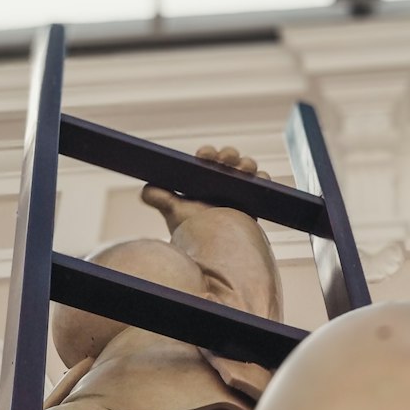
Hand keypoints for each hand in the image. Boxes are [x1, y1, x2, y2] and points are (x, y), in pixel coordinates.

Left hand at [143, 147, 270, 233]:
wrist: (216, 255)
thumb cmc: (196, 233)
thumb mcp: (175, 213)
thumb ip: (159, 198)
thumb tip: (147, 189)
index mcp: (204, 179)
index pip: (207, 159)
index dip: (208, 154)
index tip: (204, 156)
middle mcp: (222, 183)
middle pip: (229, 160)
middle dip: (229, 155)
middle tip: (226, 160)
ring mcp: (240, 191)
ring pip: (247, 168)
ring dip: (247, 164)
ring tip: (243, 169)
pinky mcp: (255, 202)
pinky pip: (263, 184)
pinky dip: (263, 179)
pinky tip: (258, 179)